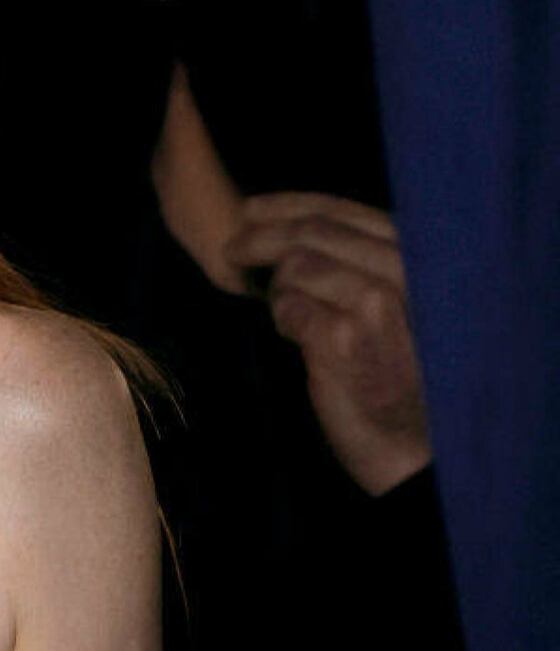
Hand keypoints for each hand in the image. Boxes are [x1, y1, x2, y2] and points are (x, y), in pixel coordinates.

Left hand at [225, 193, 431, 494]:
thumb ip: (363, 265)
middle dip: (259, 236)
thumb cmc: (403, 375)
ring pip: (295, 267)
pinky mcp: (342, 341)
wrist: (417, 445)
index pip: (344, 212)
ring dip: (274, 287)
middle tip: (231, 249)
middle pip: (311, 232)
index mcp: (418, 259)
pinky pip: (287, 307)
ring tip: (283, 311)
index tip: (252, 209)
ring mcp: (374, 306)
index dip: (288, 205)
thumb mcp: (400, 306)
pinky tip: (296, 335)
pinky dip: (281, 318)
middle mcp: (403, 274)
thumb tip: (292, 233)